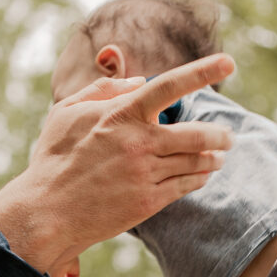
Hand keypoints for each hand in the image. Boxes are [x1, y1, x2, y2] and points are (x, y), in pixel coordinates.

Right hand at [0, 53, 234, 276]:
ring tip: (219, 156)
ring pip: (195, 163)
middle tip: (228, 136)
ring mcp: (145, 174)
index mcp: (121, 115)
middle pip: (197, 134)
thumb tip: (138, 80)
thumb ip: (103, 90)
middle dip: (220, 135)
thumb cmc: (53, 160)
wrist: (47, 212)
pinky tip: (202, 176)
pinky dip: (198, 179)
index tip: (229, 63)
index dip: (203, 72)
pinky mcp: (148, 203)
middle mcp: (139, 143)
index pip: (170, 86)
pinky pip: (185, 187)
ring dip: (213, 158)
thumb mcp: (66, 112)